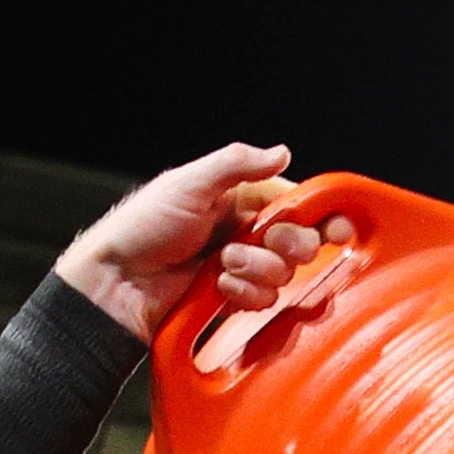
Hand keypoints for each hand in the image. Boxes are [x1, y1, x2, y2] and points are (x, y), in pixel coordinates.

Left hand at [55, 142, 334, 335]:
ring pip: (282, 275)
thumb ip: (238, 164)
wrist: (117, 283)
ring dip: (255, 270)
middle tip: (263, 243)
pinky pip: (262, 301)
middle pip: (299, 241)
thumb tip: (283, 152)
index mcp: (239, 196)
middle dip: (287, 246)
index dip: (319, 216)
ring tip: (221, 265)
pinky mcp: (232, 299)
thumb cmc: (144, 227)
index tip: (336, 229)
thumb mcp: (190, 183)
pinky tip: (217, 287)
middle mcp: (244, 231)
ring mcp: (240, 267)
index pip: (295, 203)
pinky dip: (243, 294)